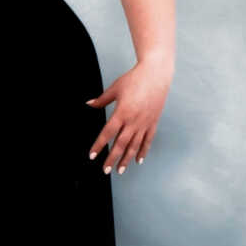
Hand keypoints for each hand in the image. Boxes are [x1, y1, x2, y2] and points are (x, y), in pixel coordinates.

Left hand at [85, 59, 170, 173]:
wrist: (156, 74)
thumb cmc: (134, 79)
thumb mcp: (115, 88)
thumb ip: (101, 100)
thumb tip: (89, 104)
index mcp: (122, 112)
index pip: (107, 133)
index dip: (99, 145)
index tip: (92, 156)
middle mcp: (133, 121)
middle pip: (120, 144)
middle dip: (112, 159)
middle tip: (105, 171)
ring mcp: (144, 123)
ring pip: (134, 145)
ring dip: (126, 159)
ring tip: (120, 170)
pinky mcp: (153, 122)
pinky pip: (147, 140)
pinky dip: (142, 151)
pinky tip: (138, 160)